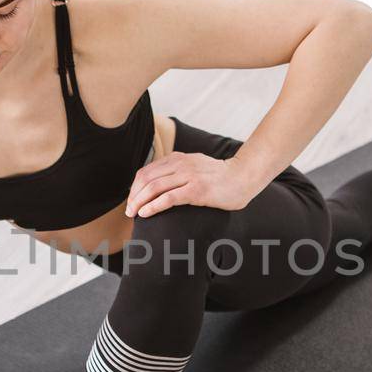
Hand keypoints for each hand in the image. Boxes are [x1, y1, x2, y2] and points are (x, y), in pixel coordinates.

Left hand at [124, 152, 269, 217]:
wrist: (243, 177)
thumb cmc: (220, 177)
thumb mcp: (195, 166)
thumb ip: (179, 170)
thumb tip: (161, 184)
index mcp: (178, 158)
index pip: (147, 171)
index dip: (135, 187)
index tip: (132, 201)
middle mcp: (181, 164)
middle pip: (146, 179)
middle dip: (134, 196)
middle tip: (128, 211)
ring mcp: (189, 176)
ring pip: (154, 187)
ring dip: (139, 202)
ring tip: (133, 214)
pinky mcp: (197, 190)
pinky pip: (168, 198)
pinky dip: (153, 206)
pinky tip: (145, 214)